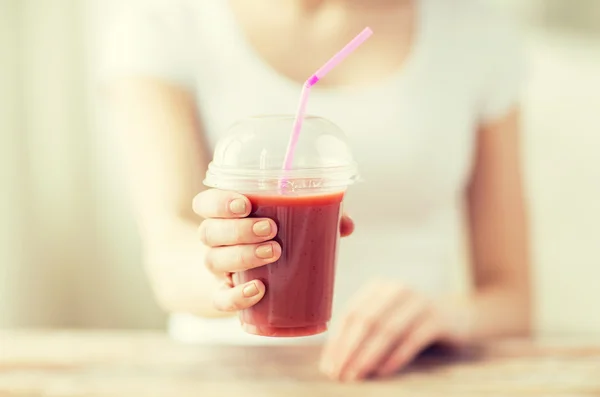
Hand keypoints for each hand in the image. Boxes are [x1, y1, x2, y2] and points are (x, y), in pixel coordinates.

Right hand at [192, 189, 353, 312]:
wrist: (245, 278)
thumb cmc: (271, 241)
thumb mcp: (288, 225)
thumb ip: (315, 217)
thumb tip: (345, 224)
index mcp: (223, 216)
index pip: (205, 203)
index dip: (219, 202)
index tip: (245, 203)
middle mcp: (215, 242)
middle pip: (210, 231)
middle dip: (239, 230)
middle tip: (271, 229)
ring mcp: (217, 270)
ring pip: (214, 261)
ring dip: (243, 256)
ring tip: (274, 253)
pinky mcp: (223, 295)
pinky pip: (220, 299)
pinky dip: (237, 296)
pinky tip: (258, 290)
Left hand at [320, 280, 450, 380]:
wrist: (459, 317)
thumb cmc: (412, 323)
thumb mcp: (386, 319)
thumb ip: (362, 332)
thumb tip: (332, 362)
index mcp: (378, 288)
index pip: (350, 314)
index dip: (337, 342)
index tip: (328, 367)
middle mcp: (397, 289)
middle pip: (366, 320)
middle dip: (349, 350)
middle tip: (339, 375)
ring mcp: (419, 301)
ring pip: (387, 329)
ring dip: (368, 355)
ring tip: (357, 375)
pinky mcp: (438, 318)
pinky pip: (413, 338)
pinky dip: (396, 356)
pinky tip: (383, 371)